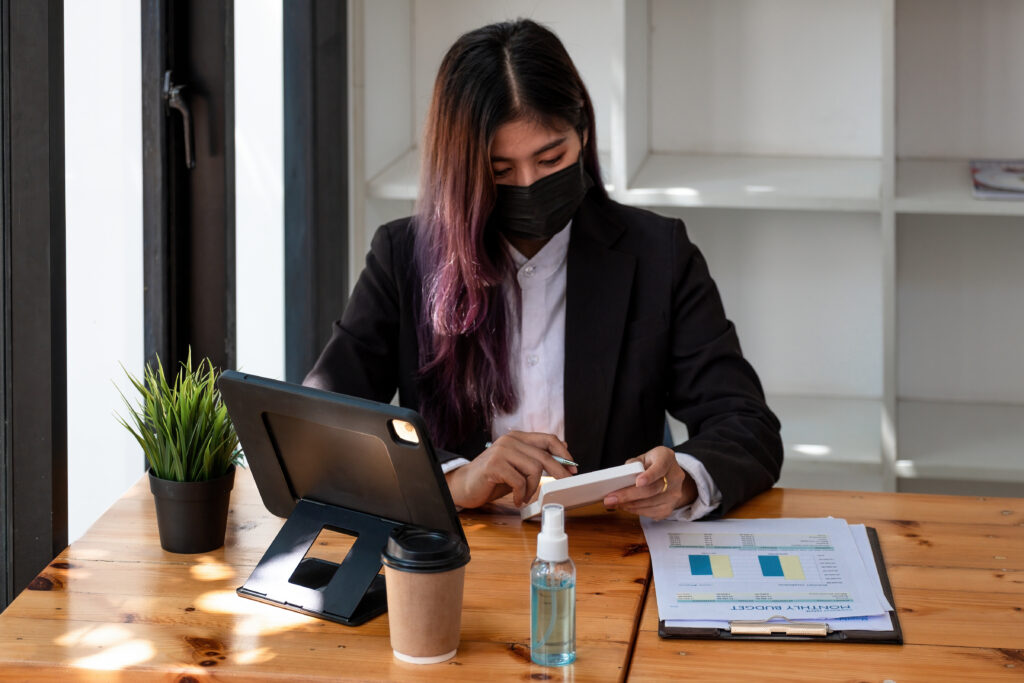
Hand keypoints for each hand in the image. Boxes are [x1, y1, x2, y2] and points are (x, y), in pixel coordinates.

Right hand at [445, 431, 576, 508]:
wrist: (464, 485)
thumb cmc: (493, 477)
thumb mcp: (517, 466)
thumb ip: (535, 457)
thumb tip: (563, 449)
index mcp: (517, 438)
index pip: (548, 438)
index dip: (563, 453)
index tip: (572, 468)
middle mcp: (510, 440)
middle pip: (544, 454)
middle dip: (559, 471)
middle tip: (564, 484)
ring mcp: (501, 451)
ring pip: (534, 468)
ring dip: (533, 487)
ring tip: (524, 496)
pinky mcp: (494, 465)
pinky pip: (519, 481)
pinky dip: (521, 494)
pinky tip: (516, 499)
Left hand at [603, 446, 696, 519]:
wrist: (669, 475)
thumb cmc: (651, 464)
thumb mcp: (643, 458)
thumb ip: (633, 464)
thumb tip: (620, 478)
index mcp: (667, 458)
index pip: (660, 467)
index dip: (649, 476)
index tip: (638, 482)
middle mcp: (675, 476)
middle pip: (652, 489)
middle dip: (629, 495)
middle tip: (611, 498)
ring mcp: (675, 493)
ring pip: (650, 503)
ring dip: (629, 505)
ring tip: (614, 503)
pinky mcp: (670, 507)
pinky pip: (651, 512)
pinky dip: (636, 510)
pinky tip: (626, 506)